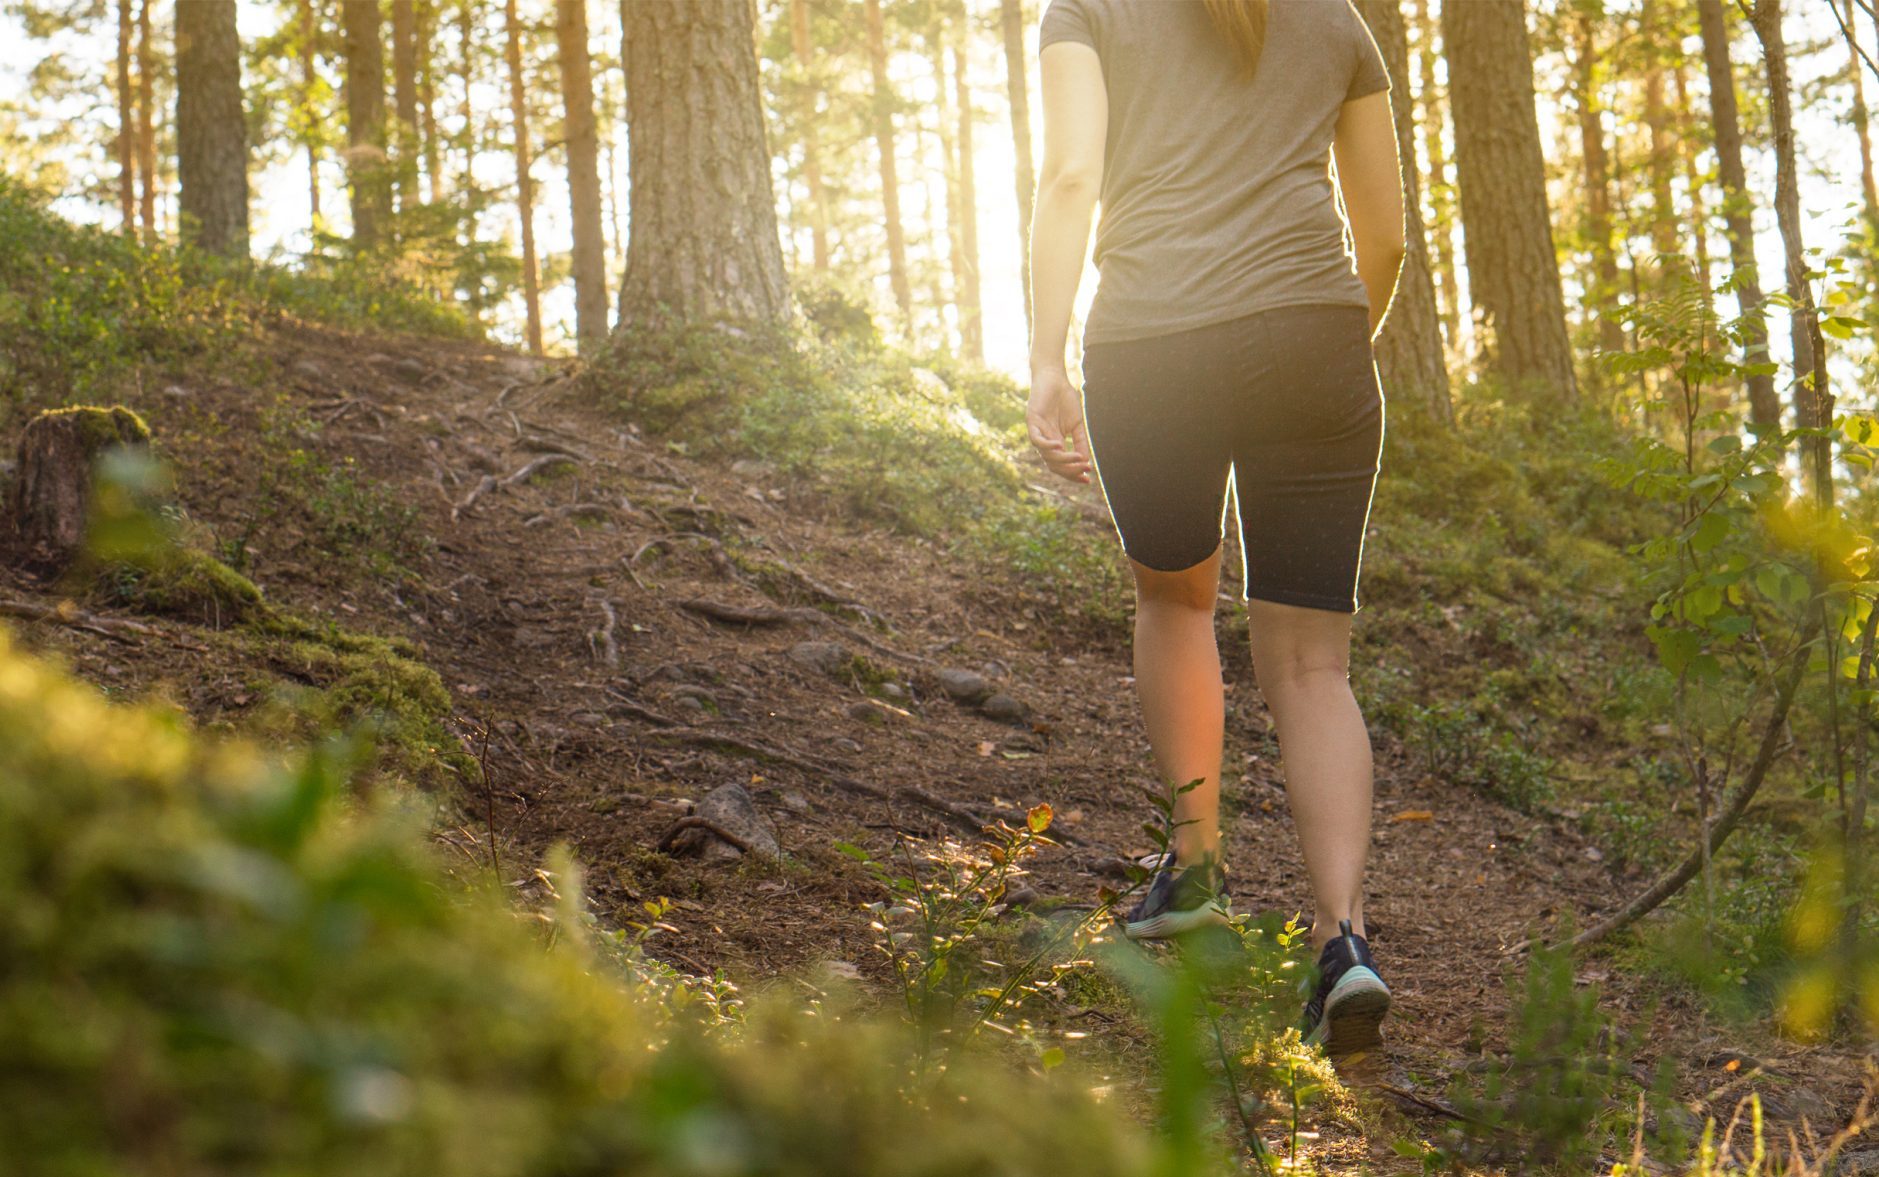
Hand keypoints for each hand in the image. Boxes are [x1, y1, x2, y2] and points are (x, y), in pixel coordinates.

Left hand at [1027, 365, 1092, 483]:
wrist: (1055, 378)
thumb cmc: (1065, 400)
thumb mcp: (1076, 425)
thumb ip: (1080, 442)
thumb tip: (1085, 462)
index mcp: (1055, 443)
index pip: (1062, 466)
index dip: (1073, 474)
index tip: (1088, 480)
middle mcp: (1045, 441)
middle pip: (1054, 465)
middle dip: (1070, 470)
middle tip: (1085, 470)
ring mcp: (1037, 432)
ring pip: (1047, 455)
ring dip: (1063, 460)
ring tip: (1079, 459)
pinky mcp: (1031, 422)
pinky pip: (1037, 440)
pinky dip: (1048, 446)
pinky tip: (1060, 446)